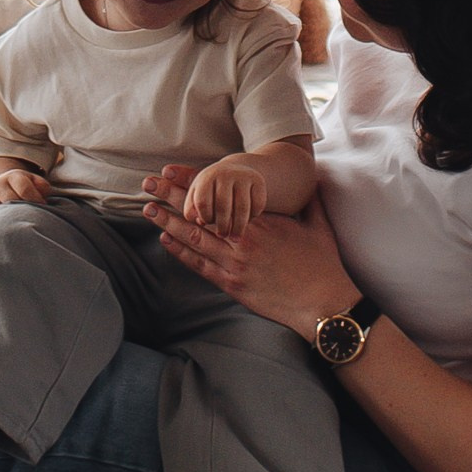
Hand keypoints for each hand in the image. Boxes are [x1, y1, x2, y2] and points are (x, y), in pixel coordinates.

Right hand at [0, 163, 49, 233]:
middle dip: (21, 212)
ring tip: (14, 232)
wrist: (5, 184)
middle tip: (30, 222)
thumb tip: (41, 198)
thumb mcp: (36, 181)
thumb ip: (42, 187)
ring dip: (2, 221)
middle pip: (9, 200)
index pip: (24, 189)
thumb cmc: (26, 188)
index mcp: (14, 177)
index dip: (35, 200)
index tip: (43, 208)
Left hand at [143, 163, 360, 344]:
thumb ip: (311, 201)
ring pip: (193, 239)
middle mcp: (242, 240)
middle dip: (170, 196)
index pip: (218, 196)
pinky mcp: (232, 285)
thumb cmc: (322, 264)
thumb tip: (314, 180)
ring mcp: (234, 264)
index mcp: (260, 221)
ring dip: (168, 222)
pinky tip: (167, 241)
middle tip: (148, 183)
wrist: (321, 302)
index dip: (192, 181)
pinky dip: (181, 252)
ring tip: (148, 208)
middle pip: (198, 214)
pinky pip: (200, 266)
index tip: (172, 170)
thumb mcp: (318, 225)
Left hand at [182, 154, 266, 235]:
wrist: (235, 171)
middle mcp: (225, 174)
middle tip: (222, 235)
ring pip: (242, 208)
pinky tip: (247, 221)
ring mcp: (243, 176)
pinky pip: (258, 204)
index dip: (205, 217)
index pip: (203, 202)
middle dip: (222, 226)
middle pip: (223, 206)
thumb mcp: (197, 196)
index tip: (207, 223)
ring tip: (235, 238)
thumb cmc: (211, 191)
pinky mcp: (259, 180)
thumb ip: (192, 211)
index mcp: (206, 178)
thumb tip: (200, 222)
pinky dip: (253, 216)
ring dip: (238, 227)